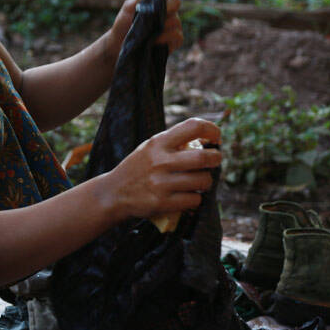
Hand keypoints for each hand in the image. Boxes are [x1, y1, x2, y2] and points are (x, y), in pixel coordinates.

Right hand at [100, 117, 220, 222]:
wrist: (113, 193)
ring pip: (202, 181)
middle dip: (216, 159)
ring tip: (199, 182)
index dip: (212, 130)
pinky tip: (188, 196)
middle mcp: (160, 161)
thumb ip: (173, 143)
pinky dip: (196, 199)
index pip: (193, 127)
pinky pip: (194, 200)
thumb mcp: (150, 148)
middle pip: (203, 158)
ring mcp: (160, 183)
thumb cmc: (138, 168)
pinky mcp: (162, 203)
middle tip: (215, 161)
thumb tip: (208, 141)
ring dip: (206, 182)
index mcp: (158, 142)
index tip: (215, 138)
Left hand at [109, 0, 183, 55]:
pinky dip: (165, 37)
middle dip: (165, 7)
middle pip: (177, 2)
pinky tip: (154, 40)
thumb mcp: (130, 7)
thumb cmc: (124, 23)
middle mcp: (169, 9)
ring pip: (176, 20)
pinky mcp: (175, 40)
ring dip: (161, 25)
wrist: (119, 45)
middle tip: (151, 14)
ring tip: (147, 31)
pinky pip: (177, 35)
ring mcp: (173, 24)